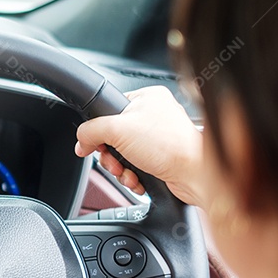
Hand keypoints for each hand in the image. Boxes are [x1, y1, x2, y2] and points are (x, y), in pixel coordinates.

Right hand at [75, 86, 204, 205]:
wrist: (196, 175)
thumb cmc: (170, 146)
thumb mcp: (117, 129)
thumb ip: (90, 131)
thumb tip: (81, 142)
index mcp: (148, 98)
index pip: (110, 110)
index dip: (100, 129)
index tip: (98, 142)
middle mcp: (154, 117)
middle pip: (113, 136)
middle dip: (110, 155)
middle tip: (115, 159)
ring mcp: (158, 139)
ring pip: (122, 155)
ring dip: (120, 168)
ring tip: (129, 172)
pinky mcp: (161, 159)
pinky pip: (134, 167)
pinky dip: (132, 176)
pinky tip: (138, 178)